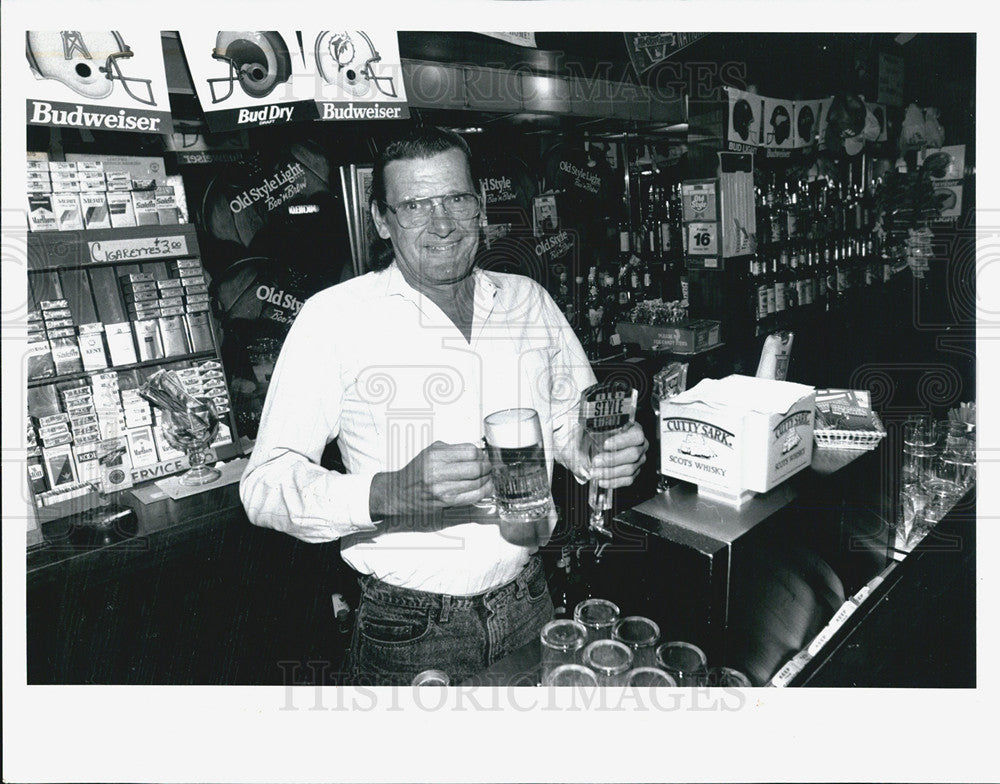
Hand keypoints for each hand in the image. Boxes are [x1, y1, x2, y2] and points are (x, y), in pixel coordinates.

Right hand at [369, 441, 493, 518]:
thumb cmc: (416, 472)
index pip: (470, 452)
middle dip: (487, 467)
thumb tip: (476, 451)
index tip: (482, 456)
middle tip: (488, 467)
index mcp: (436, 455)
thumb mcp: (430, 452)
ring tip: (486, 477)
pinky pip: (472, 496)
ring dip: (486, 480)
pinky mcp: (446, 501)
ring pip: (477, 483)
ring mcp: (443, 488)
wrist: (400, 491)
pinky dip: (483, 491)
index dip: (481, 454)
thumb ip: (453, 450)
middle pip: (476, 467)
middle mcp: (438, 471)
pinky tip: (484, 488)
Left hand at [588, 422, 647, 489]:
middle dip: (612, 459)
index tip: (605, 444)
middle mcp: (641, 445)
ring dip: (610, 472)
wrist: (598, 443)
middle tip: (595, 461)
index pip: (636, 435)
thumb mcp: (594, 428)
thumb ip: (589, 433)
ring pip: (630, 469)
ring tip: (594, 473)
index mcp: (635, 429)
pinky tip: (601, 481)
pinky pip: (627, 480)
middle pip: (633, 454)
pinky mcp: (634, 472)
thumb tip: (580, 443)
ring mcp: (639, 460)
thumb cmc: (598, 433)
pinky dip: (613, 482)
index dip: (622, 441)